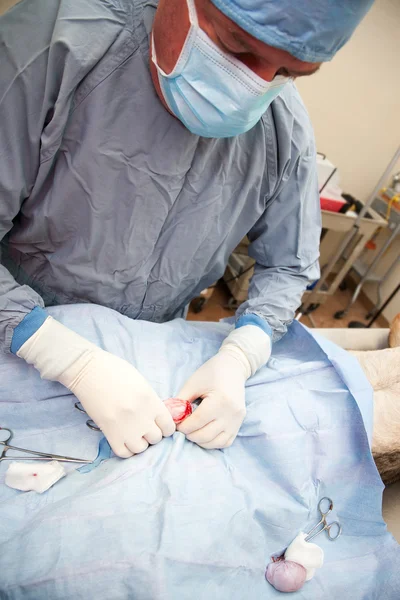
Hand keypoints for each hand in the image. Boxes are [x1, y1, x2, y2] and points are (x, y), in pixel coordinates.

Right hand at [17, 317, 174, 456]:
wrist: (89, 371)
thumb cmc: (114, 371)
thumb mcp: (141, 383)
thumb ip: (151, 401)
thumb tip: (157, 417)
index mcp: (151, 401)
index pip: (169, 426)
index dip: (165, 427)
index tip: (158, 424)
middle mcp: (142, 416)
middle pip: (156, 438)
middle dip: (151, 434)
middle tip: (143, 427)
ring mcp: (126, 427)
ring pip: (141, 448)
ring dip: (139, 443)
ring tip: (132, 433)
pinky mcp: (109, 433)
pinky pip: (123, 453)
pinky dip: (125, 449)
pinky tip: (123, 438)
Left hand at [176, 348, 247, 448]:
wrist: (233, 367)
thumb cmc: (211, 372)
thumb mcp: (193, 383)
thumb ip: (181, 401)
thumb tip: (170, 418)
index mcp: (220, 400)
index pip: (198, 422)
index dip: (183, 426)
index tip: (175, 424)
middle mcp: (231, 413)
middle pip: (206, 435)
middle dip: (189, 435)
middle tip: (182, 428)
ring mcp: (237, 420)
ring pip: (216, 442)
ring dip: (200, 441)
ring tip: (192, 431)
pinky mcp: (239, 424)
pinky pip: (225, 442)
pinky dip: (213, 442)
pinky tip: (204, 434)